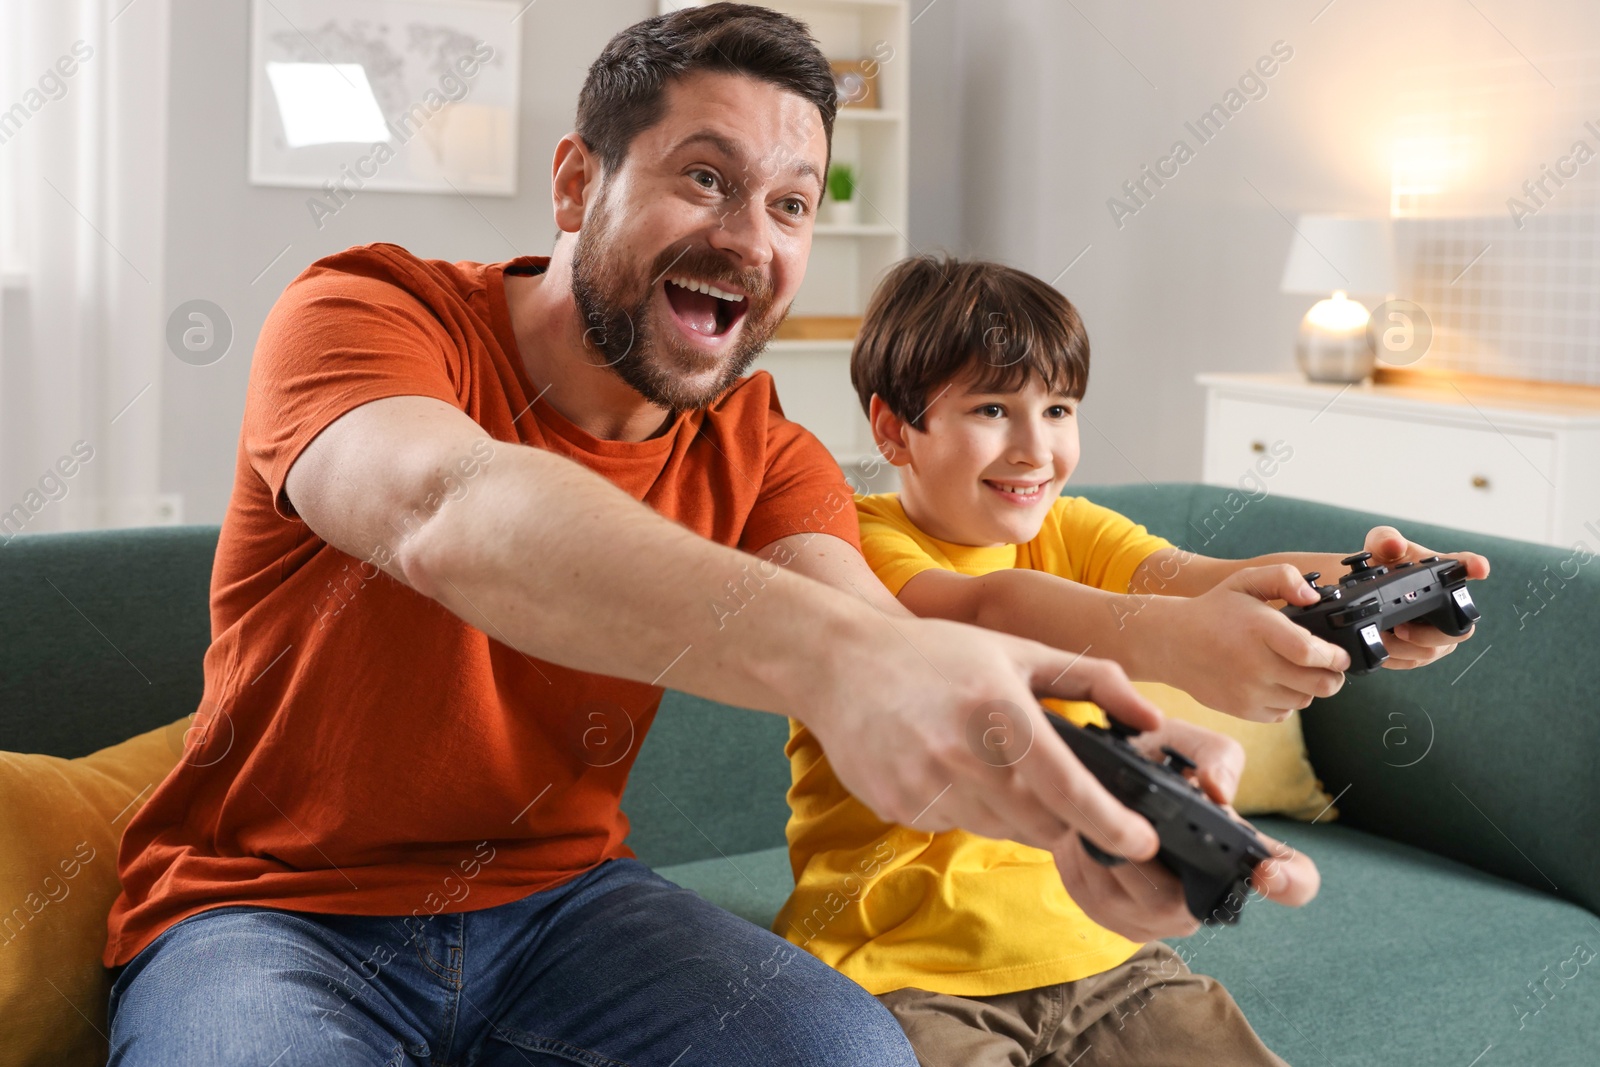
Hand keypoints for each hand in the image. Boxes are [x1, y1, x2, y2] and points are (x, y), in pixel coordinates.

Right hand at [805, 619, 1161, 856]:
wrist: (838, 661)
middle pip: (1040, 823)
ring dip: (1009, 811)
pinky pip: (953, 825)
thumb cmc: (935, 653)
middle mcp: (962, 755)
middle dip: (1060, 818)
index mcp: (1000, 712)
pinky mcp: (898, 806)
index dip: (1111, 825)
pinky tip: (944, 765)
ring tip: (985, 762)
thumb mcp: (1017, 650)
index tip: (1143, 845)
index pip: (1068, 788)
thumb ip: (1093, 680)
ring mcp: (925, 785)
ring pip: (997, 828)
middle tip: (1054, 790)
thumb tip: (1152, 719)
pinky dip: (964, 807)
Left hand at [1052, 718, 1318, 939]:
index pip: (1295, 880)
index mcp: (1242, 852)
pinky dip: (1077, 863)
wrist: (1098, 779)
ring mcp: (1165, 918)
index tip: (1264, 871)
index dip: (1289, 882)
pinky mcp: (1121, 922)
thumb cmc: (1157, 762)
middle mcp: (1210, 896)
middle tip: (1110, 815)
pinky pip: (1095, 900)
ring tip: (1086, 817)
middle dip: (1132, 854)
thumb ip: (1214, 755)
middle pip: (1173, 899)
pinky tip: (1074, 834)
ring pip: (1125, 900)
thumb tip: (1216, 791)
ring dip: (1098, 855)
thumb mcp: (1188, 744)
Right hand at [1146, 564, 1347, 720]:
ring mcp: (1249, 692)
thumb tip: (1313, 597)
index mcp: (1260, 630)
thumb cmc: (1214, 611)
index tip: (1339, 654)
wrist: (1172, 643)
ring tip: (1298, 671)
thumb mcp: (1244, 581)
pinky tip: (1275, 682)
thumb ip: (1283, 577)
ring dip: (1309, 687)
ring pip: (1305, 700)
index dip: (1335, 657)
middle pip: (1320, 685)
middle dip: (1333, 676)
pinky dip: (1287, 700)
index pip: (1312, 654)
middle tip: (1329, 666)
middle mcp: (1256, 665)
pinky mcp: (1243, 710)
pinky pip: (1283, 713)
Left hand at [1362, 526, 1490, 669]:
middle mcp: (1448, 602)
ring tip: (1382, 637)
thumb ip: (1384, 540)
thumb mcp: (1378, 547)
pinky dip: (1394, 658)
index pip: (1465, 566)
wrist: (1363, 591)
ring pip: (1432, 651)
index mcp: (1442, 571)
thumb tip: (1394, 545)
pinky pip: (1414, 662)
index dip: (1475, 567)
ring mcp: (1438, 630)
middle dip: (1427, 635)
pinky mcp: (1422, 650)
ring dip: (1403, 649)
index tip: (1479, 568)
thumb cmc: (1381, 565)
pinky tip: (1381, 647)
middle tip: (1399, 628)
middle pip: (1459, 629)